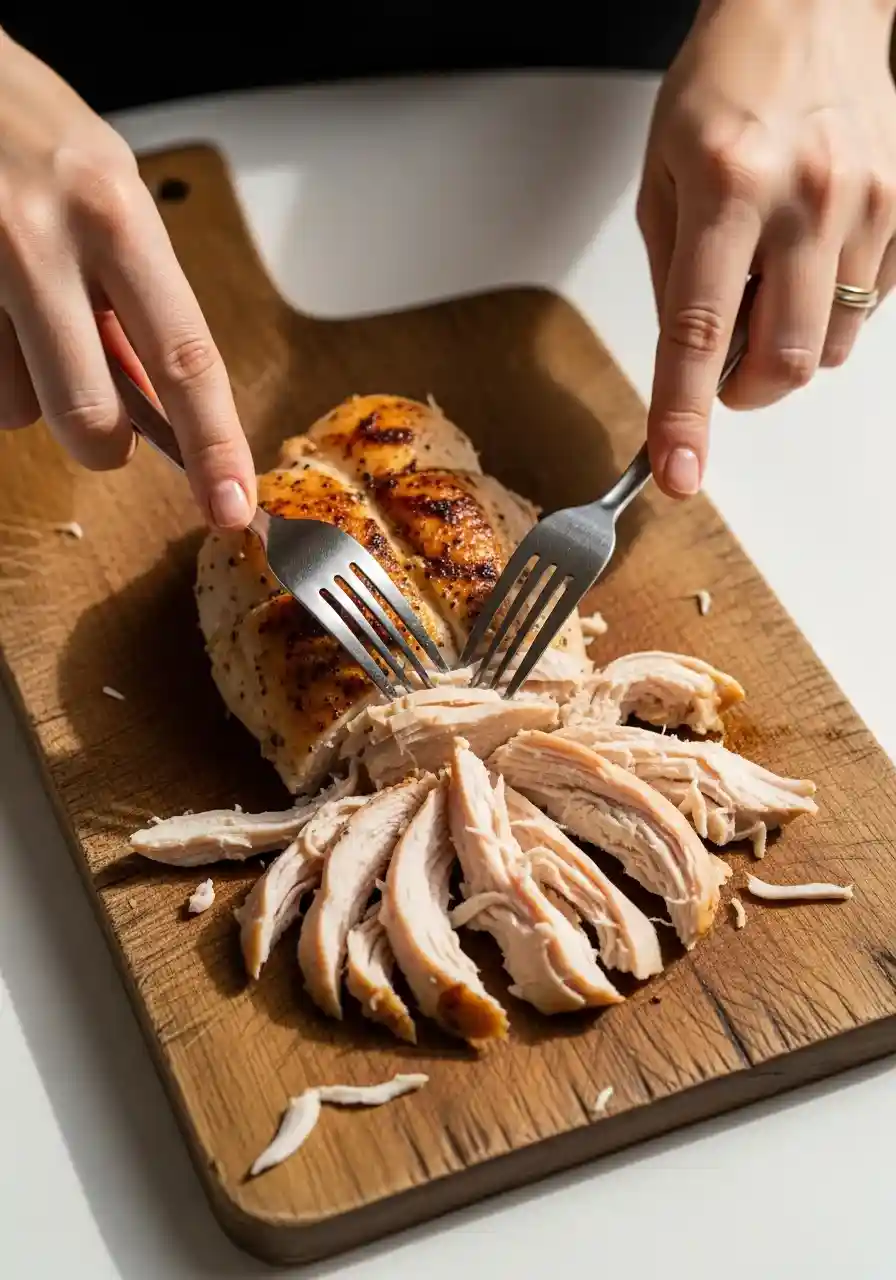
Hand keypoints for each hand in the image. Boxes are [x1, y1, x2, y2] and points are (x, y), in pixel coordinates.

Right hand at [0, 31, 255, 527]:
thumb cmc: (24, 131)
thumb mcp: (104, 194)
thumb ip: (136, 301)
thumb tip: (165, 413)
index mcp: (115, 215)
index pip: (185, 357)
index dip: (214, 446)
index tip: (233, 506)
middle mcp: (42, 240)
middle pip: (91, 416)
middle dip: (102, 443)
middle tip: (102, 421)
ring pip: (16, 410)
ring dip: (28, 389)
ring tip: (17, 311)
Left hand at [637, 0, 895, 497]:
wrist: (808, 5)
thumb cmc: (724, 86)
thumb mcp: (660, 177)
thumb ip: (671, 276)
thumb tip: (688, 364)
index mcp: (725, 187)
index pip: (698, 333)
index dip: (684, 416)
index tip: (678, 474)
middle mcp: (803, 197)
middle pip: (784, 361)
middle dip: (744, 392)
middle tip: (721, 370)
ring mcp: (865, 203)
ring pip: (830, 347)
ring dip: (787, 351)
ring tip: (765, 289)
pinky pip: (865, 311)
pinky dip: (827, 314)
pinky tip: (806, 262)